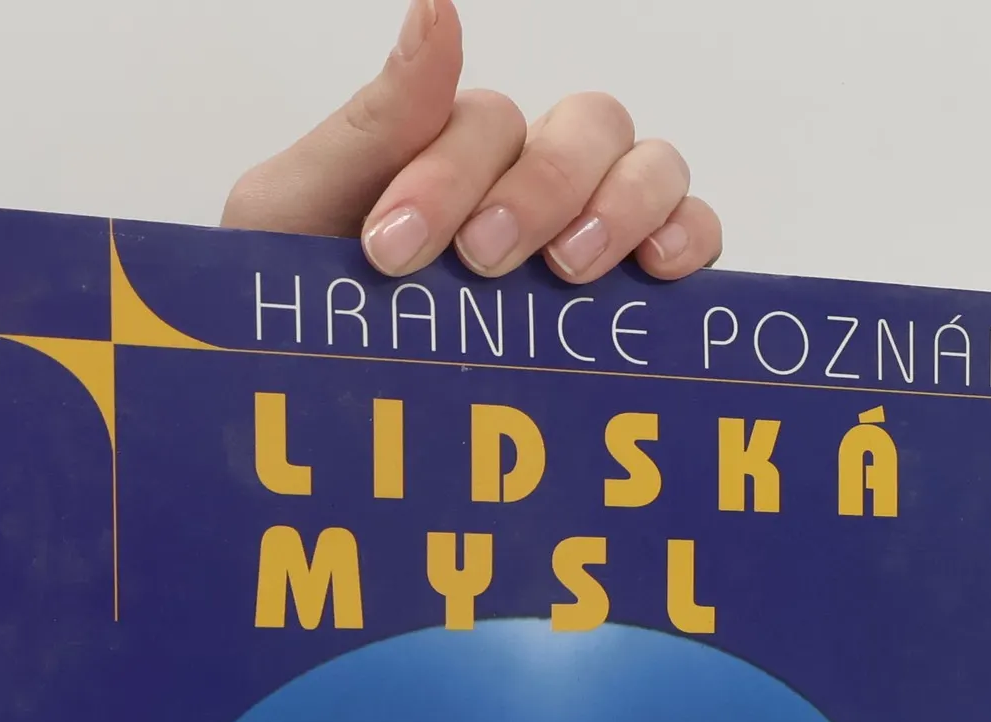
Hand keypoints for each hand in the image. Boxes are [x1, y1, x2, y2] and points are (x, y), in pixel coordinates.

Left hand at [221, 0, 721, 284]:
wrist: (311, 411)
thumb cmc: (303, 312)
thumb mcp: (297, 211)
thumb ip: (371, 122)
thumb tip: (437, 8)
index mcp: (453, 151)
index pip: (485, 122)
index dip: (443, 177)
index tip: (390, 248)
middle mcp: (532, 179)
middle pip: (584, 128)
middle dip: (537, 189)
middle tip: (482, 261)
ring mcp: (591, 230)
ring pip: (648, 167)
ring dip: (619, 208)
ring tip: (570, 270)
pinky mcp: (635, 293)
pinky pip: (693, 233)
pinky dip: (687, 237)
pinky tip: (655, 271)